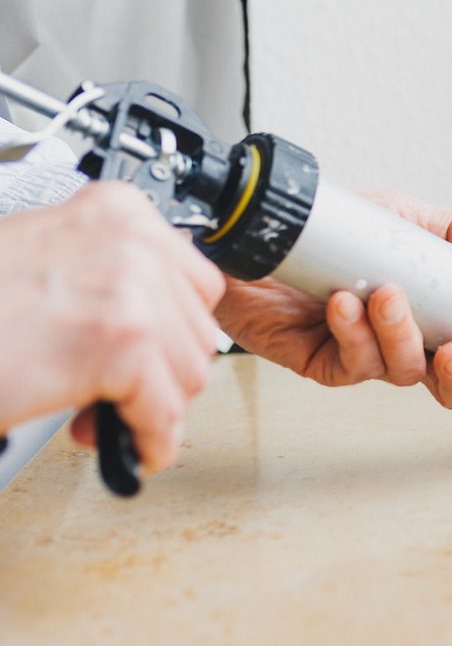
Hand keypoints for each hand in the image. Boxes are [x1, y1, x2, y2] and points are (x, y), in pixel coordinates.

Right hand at [0, 183, 225, 472]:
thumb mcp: (52, 259)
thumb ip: (113, 274)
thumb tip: (169, 320)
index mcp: (118, 211)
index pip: (196, 284)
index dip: (170, 332)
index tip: (145, 355)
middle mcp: (132, 241)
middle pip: (198, 332)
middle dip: (160, 374)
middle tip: (112, 392)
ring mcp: (131, 290)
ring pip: (188, 374)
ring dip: (148, 408)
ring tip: (97, 411)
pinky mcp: (121, 344)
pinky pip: (164, 410)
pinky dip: (148, 439)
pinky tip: (120, 441)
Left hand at [215, 190, 451, 444]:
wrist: (262, 228)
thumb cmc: (334, 229)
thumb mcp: (403, 216)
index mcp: (433, 318)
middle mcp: (403, 344)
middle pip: (447, 386)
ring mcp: (364, 355)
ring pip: (399, 370)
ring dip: (400, 336)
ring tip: (387, 297)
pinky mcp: (321, 360)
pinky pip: (349, 362)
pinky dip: (353, 333)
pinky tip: (344, 304)